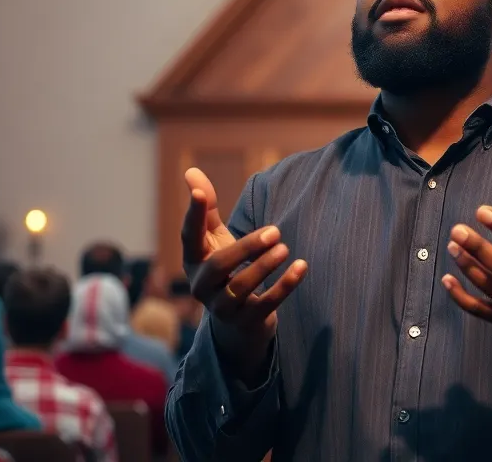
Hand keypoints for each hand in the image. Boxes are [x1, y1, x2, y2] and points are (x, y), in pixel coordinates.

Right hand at [181, 167, 306, 380]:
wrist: (238, 321)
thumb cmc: (226, 268)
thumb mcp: (215, 239)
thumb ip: (206, 208)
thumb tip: (190, 170)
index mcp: (193, 261)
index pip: (189, 236)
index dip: (192, 215)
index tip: (198, 192)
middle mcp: (202, 286)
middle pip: (218, 266)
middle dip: (246, 248)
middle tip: (275, 231)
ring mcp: (223, 308)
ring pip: (241, 287)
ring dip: (264, 266)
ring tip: (284, 248)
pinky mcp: (247, 321)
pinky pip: (266, 304)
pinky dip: (285, 286)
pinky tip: (302, 266)